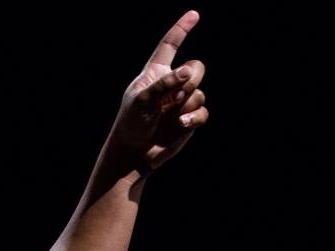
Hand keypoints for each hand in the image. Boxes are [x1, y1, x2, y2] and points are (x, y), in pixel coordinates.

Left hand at [108, 10, 207, 173]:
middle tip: (176, 95)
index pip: (170, 46)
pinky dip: (194, 116)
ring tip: (170, 115)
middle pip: (197, 67)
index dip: (182, 29)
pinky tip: (182, 123)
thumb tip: (187, 71)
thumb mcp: (142, 100)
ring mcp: (182, 101)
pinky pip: (203, 110)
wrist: (135, 153)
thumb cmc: (131, 124)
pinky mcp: (189, 118)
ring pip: (200, 91)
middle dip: (191, 78)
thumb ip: (164, 83)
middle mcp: (172, 84)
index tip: (194, 14)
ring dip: (187, 103)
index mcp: (155, 73)